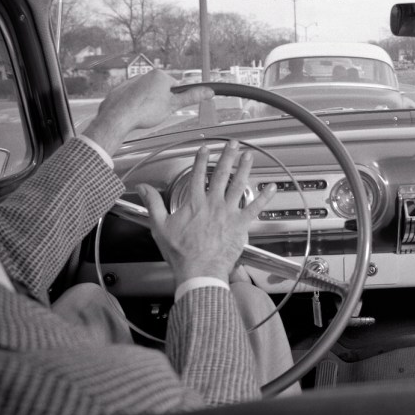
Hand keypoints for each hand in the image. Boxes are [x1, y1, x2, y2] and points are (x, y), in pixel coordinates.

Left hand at [83, 70, 213, 154]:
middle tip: (157, 113)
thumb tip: (209, 91)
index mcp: (160, 75)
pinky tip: (133, 113)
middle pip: (160, 89)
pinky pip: (132, 97)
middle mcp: (145, 74)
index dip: (174, 99)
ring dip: (147, 103)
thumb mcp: (173, 105)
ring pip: (146, 93)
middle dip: (160, 101)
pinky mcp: (120, 89)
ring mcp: (131, 81)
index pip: (175, 86)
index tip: (169, 107)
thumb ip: (192, 97)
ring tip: (143, 114)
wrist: (118, 117)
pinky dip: (134, 104)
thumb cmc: (145, 111)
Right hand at [136, 141, 275, 284]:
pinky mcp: (240, 224)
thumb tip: (142, 187)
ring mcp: (228, 212)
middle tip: (233, 144)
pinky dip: (264, 197)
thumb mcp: (160, 226)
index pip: (198, 174)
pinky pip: (255, 207)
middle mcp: (213, 203)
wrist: (199, 270)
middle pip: (221, 174)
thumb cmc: (181, 252)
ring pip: (238, 185)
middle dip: (228, 156)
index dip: (202, 159)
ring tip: (249, 156)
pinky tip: (271, 187)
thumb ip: (153, 203)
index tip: (206, 148)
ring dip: (244, 168)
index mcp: (194, 202)